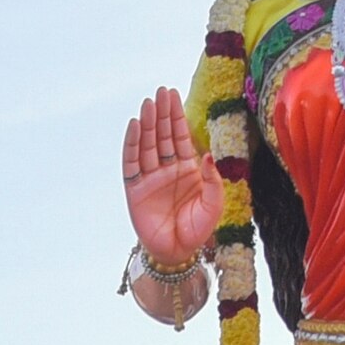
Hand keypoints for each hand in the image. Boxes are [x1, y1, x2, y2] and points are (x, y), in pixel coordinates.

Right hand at [121, 86, 221, 270]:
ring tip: (148, 104)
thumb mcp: (213, 203)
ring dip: (147, 124)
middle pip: (162, 135)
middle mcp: (167, 169)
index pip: (180, 136)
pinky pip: (132, 163)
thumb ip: (212, 179)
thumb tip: (207, 155)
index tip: (172, 95)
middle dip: (161, 113)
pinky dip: (132, 144)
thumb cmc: (198, 229)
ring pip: (147, 145)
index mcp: (187, 169)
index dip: (176, 116)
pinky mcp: (135, 189)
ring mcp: (150, 178)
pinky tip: (135, 127)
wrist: (178, 252)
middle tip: (160, 92)